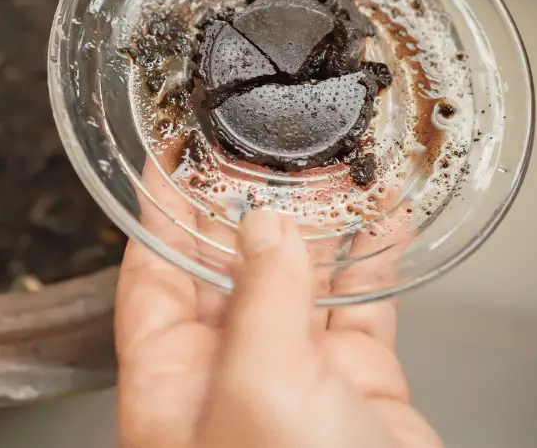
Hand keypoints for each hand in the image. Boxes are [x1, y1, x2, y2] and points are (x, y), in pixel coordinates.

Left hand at [115, 167, 440, 447]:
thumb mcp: (258, 395)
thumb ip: (258, 300)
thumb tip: (264, 229)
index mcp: (170, 380)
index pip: (150, 271)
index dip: (158, 207)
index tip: (168, 152)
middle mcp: (225, 371)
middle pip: (225, 261)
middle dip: (245, 198)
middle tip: (262, 141)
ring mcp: (293, 375)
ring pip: (297, 275)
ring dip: (317, 218)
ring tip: (330, 160)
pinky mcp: (356, 383)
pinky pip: (360, 301)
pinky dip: (375, 254)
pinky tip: (386, 213)